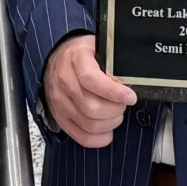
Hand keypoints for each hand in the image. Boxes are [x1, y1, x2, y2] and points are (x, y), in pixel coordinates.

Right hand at [43, 32, 137, 149]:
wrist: (55, 58)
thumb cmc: (81, 54)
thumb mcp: (96, 47)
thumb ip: (112, 61)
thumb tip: (130, 79)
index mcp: (75, 60)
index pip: (91, 80)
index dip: (114, 92)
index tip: (130, 97)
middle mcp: (64, 82)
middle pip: (92, 107)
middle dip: (116, 109)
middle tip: (123, 103)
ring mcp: (60, 102)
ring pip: (89, 124)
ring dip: (110, 123)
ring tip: (116, 113)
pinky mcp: (61, 117)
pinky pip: (81, 136)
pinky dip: (99, 138)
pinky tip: (108, 130)